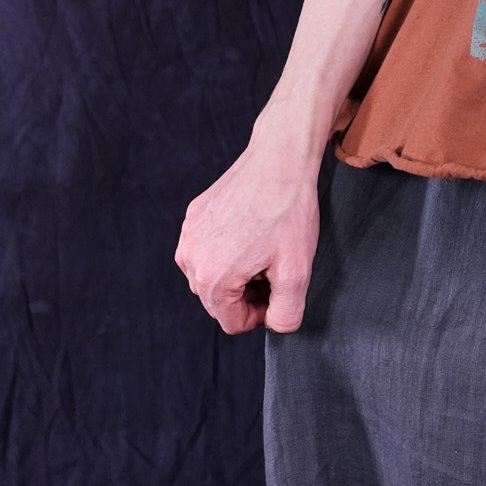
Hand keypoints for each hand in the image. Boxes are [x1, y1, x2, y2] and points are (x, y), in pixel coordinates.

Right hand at [175, 117, 322, 334]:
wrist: (279, 158)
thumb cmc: (289, 213)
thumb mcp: (298, 271)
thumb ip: (286, 314)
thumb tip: (275, 326)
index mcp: (212, 280)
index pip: (233, 324)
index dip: (261, 314)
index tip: (279, 290)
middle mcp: (189, 260)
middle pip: (219, 301)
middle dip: (247, 293)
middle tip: (275, 266)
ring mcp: (187, 236)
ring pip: (211, 276)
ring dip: (237, 272)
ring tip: (264, 248)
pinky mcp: (192, 217)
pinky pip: (207, 249)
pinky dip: (227, 248)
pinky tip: (252, 230)